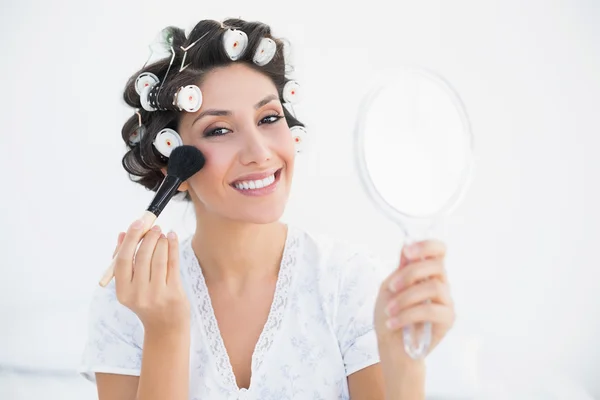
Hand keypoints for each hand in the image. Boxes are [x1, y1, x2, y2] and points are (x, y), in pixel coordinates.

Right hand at [112, 219, 189, 333]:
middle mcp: (138, 294)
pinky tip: (172, 237)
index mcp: (123, 292)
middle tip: (154, 227)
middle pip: (142, 257)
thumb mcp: (131, 287)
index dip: (130, 240)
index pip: (122, 260)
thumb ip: (124, 261)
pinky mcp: (174, 293)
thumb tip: (122, 234)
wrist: (166, 327)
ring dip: (161, 242)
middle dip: (149, 238)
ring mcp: (156, 295)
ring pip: (159, 259)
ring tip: (163, 233)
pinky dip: (173, 247)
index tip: (137, 223)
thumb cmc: (147, 301)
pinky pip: (173, 264)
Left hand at [374, 239, 454, 359]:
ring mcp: (446, 301)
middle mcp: (440, 283)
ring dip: (405, 298)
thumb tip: (406, 248)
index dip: (426, 246)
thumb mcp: (388, 288)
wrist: (390, 345)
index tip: (407, 252)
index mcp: (426, 272)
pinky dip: (407, 315)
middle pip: (437, 265)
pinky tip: (393, 322)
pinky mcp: (447, 319)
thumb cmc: (390, 314)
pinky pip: (431, 311)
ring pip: (433, 287)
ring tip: (389, 311)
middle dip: (410, 273)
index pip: (438, 250)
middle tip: (391, 287)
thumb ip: (400, 271)